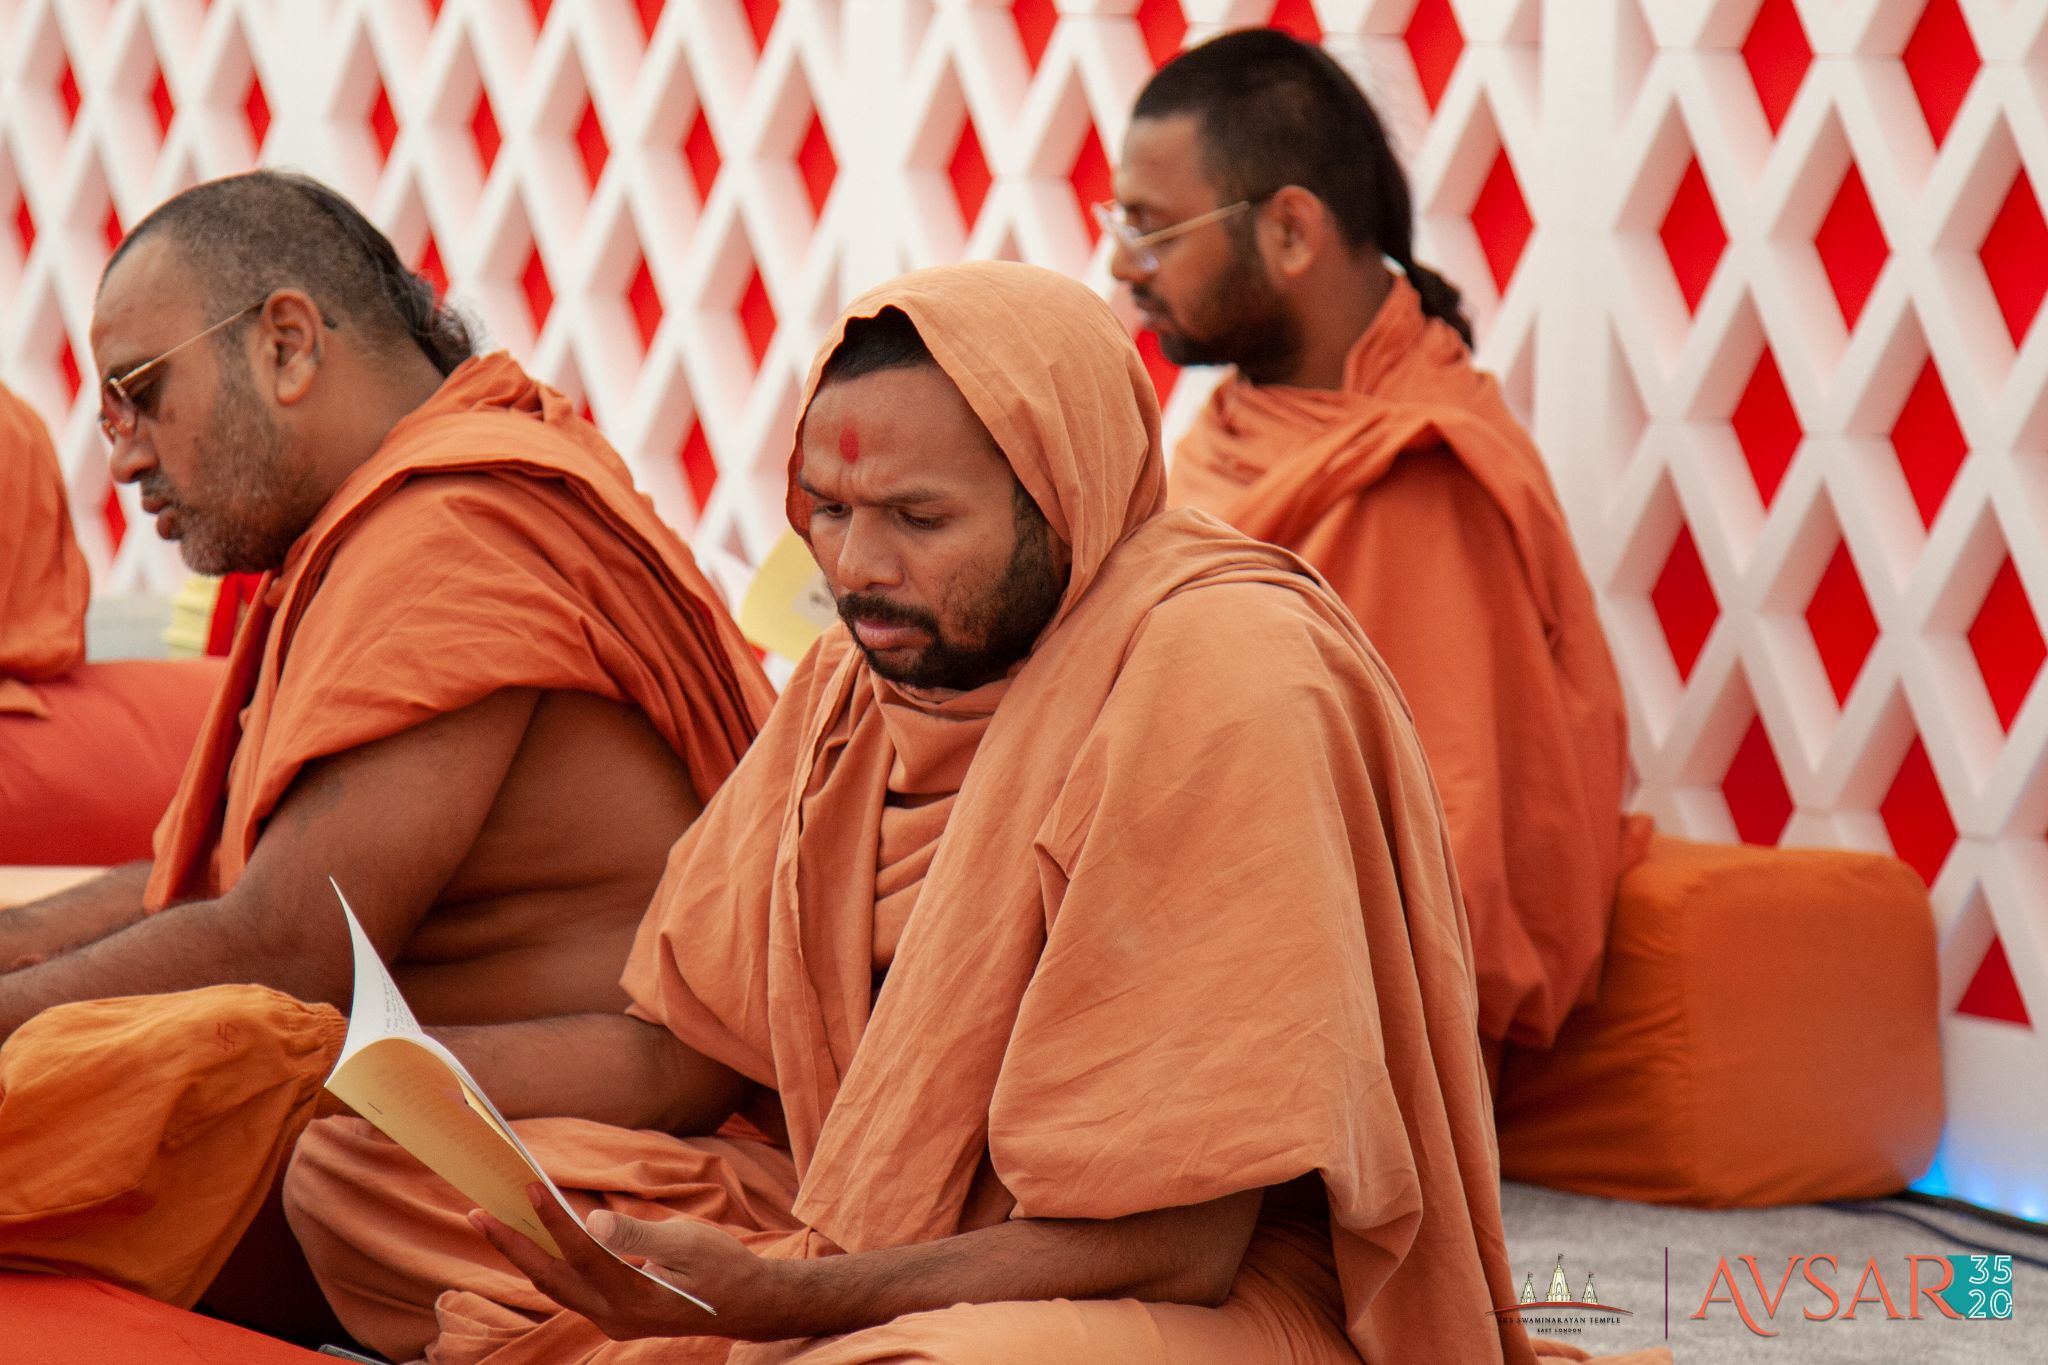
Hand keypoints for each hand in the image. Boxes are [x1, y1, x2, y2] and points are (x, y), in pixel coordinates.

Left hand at [471, 1185, 794, 1341]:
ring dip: (524, 1256)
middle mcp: (615, 1316)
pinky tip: (538, 1243)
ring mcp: (613, 1321)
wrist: (749, 1304)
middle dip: (512, 1245)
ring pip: (556, 1287)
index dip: (552, 1219)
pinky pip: (571, 1290)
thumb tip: (592, 1221)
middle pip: (551, 1278)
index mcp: (634, 1296)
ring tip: (495, 1224)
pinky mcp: (616, 1315)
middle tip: (477, 1213)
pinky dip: (549, 1265)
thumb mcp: (687, 1242)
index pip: (582, 1252)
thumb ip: (637, 1233)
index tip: (527, 1186)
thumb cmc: (723, 1266)